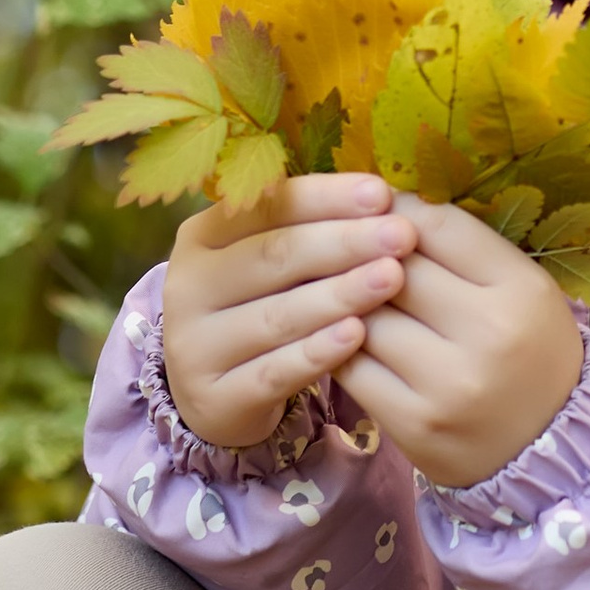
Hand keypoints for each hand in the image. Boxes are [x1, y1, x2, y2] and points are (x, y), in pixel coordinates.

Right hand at [160, 174, 417, 450]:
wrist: (215, 395)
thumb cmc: (258, 309)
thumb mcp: (267, 262)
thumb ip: (308, 228)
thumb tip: (381, 194)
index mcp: (200, 236)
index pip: (266, 207)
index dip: (325, 198)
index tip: (381, 193)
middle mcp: (187, 286)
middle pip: (272, 257)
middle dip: (343, 242)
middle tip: (401, 235)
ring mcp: (195, 345)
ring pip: (277, 315)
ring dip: (339, 294)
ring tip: (393, 278)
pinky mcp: (216, 397)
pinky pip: (274, 371)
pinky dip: (317, 352)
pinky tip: (357, 335)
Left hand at [344, 196, 585, 489]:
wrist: (547, 451)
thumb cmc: (528, 354)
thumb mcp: (521, 289)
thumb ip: (463, 248)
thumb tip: (386, 200)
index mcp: (521, 289)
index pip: (438, 225)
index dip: (396, 207)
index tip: (376, 204)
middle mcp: (489, 334)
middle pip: (394, 267)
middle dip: (365, 253)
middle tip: (350, 247)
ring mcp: (448, 384)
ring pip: (365, 316)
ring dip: (347, 301)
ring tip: (345, 293)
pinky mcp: (413, 424)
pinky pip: (351, 366)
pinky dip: (340, 345)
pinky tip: (345, 336)